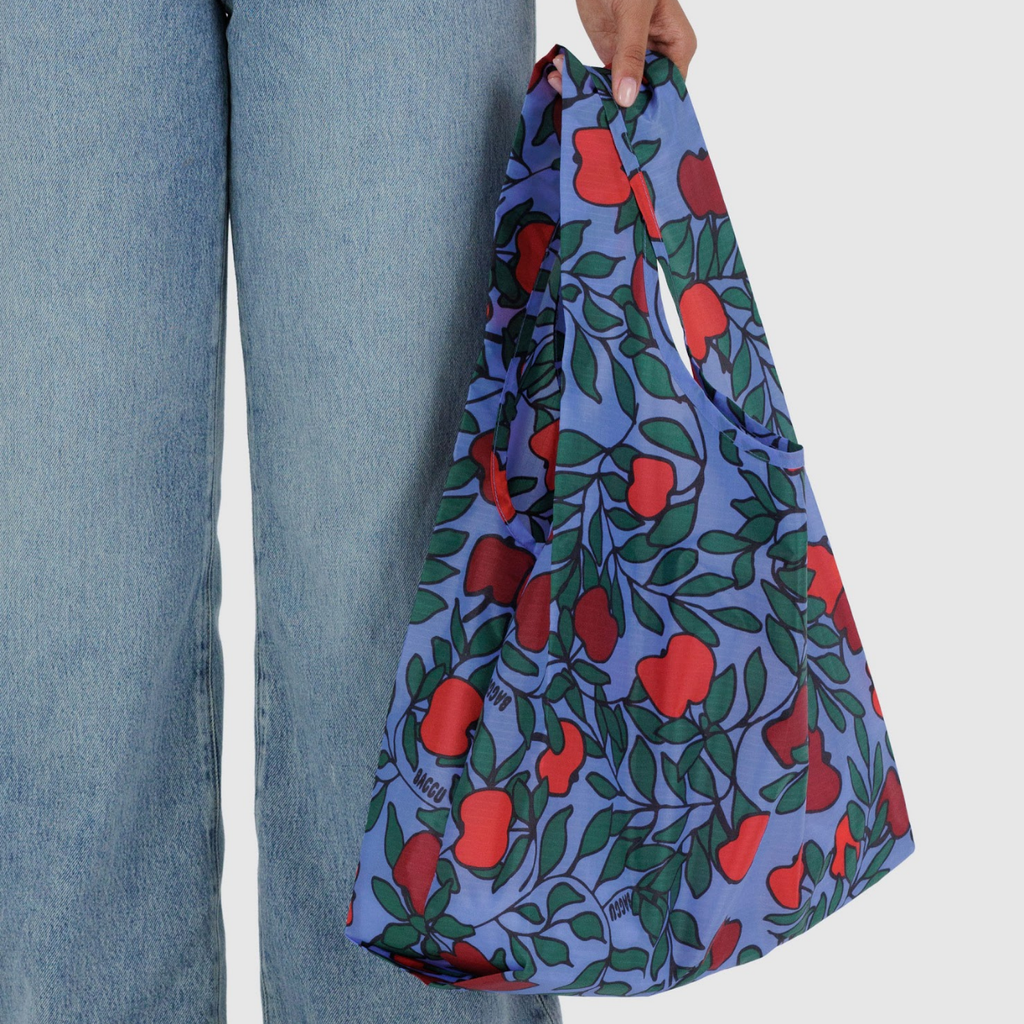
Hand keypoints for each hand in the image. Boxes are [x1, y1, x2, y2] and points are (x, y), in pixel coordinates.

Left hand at [547, 0, 696, 105]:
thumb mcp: (633, 13)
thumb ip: (632, 54)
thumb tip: (628, 98)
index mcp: (677, 48)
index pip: (670, 91)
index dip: (651, 112)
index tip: (626, 126)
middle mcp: (658, 59)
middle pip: (642, 97)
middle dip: (616, 107)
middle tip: (588, 113)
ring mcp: (633, 60)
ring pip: (617, 92)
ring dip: (590, 94)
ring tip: (563, 86)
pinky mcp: (610, 57)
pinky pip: (598, 80)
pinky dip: (579, 81)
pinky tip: (558, 78)